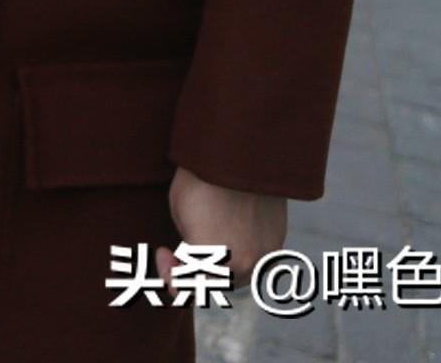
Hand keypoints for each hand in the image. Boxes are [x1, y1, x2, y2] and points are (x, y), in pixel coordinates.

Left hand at [168, 167, 287, 282]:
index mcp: (214, 260)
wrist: (238, 154)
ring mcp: (264, 254)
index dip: (169, 274)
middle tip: (180, 249)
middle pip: (215, 284)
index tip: (163, 251)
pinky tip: (227, 232)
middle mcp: (243, 264)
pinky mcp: (277, 241)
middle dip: (196, 271)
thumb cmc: (200, 181)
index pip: (189, 286)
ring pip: (239, 276)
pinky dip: (240, 253)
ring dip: (220, 266)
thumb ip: (187, 249)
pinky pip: (256, 260)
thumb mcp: (180, 215)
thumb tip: (191, 261)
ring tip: (205, 240)